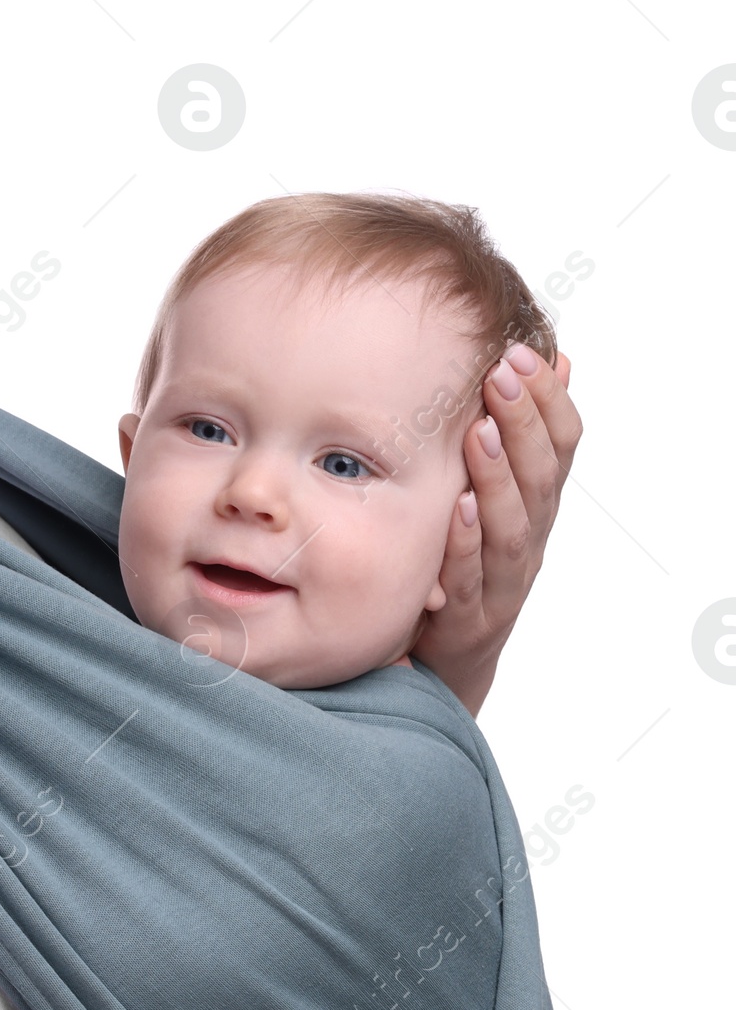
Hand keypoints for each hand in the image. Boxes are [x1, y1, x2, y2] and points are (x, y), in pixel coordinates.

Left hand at [411, 345, 581, 714]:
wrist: (448, 657)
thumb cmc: (468, 559)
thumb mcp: (496, 494)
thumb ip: (523, 435)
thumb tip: (557, 361)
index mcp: (538, 505)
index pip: (561, 447)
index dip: (547, 400)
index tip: (521, 352)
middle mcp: (529, 539)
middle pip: (540, 478)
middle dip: (525, 423)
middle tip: (503, 375)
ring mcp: (502, 581)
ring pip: (512, 528)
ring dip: (498, 477)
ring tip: (483, 432)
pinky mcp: (468, 619)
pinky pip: (468, 579)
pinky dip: (465, 545)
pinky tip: (458, 510)